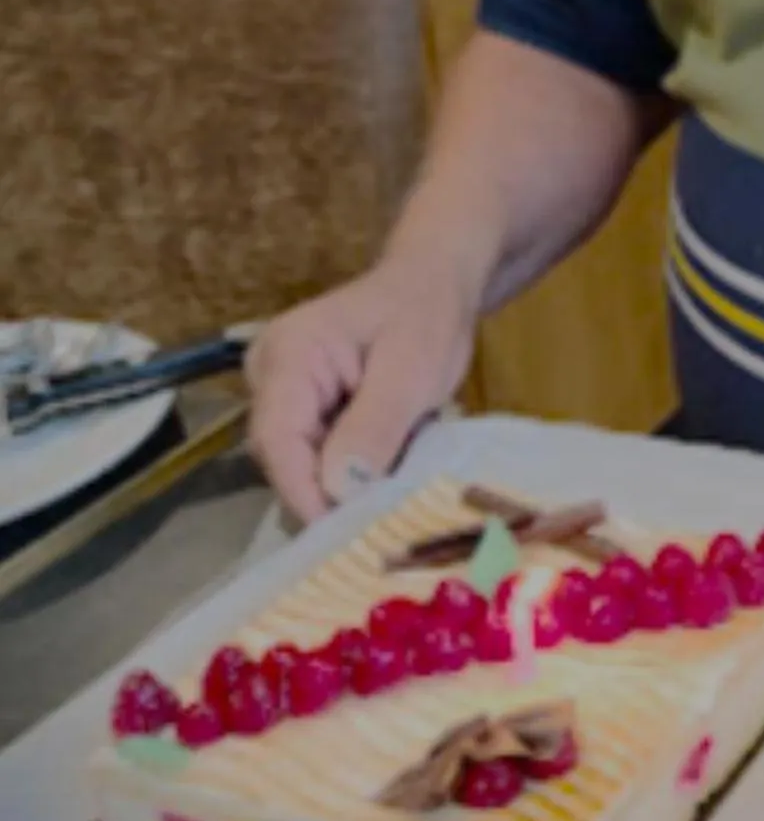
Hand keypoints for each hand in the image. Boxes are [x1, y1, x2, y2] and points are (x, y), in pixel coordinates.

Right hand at [246, 256, 476, 523]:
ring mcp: (283, 393)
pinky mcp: (305, 409)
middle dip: (328, 495)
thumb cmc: (426, 314)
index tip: (342, 538)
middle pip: (285, 457)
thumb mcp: (411, 370)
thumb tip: (338, 489)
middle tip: (377, 533)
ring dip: (344, 486)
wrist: (436, 282)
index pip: (277, 439)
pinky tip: (385, 481)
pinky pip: (318, 453)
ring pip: (302, 462)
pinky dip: (351, 471)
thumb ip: (373, 425)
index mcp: (288, 355)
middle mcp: (270, 375)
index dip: (305, 493)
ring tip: (389, 509)